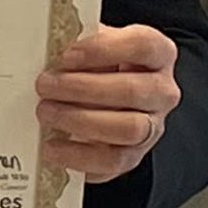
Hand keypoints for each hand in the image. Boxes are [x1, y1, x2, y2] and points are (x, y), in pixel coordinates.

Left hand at [38, 22, 180, 180]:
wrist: (104, 101)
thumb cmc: (98, 68)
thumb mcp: (93, 47)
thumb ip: (79, 46)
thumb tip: (49, 52)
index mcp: (158, 54)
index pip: (143, 46)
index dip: (104, 49)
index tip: (66, 56)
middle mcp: (162, 91)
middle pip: (132, 91)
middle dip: (82, 88)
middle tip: (45, 86)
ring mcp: (152, 127)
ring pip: (128, 128)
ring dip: (80, 121)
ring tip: (47, 112)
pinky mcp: (134, 156)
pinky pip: (112, 161)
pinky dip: (78, 156)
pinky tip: (52, 146)